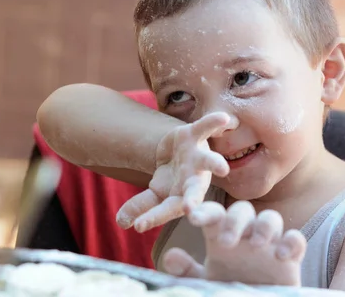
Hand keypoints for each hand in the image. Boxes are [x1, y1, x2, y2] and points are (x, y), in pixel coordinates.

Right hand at [116, 112, 230, 232]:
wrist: (177, 156)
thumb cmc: (170, 181)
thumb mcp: (155, 193)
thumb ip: (140, 206)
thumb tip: (120, 223)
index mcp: (181, 197)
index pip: (166, 210)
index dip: (153, 217)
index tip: (140, 226)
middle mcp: (193, 180)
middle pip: (194, 191)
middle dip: (192, 199)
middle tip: (188, 209)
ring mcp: (197, 159)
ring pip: (207, 162)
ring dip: (214, 164)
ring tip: (223, 168)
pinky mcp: (194, 137)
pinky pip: (205, 128)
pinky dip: (214, 122)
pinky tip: (224, 118)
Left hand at [162, 201, 306, 285]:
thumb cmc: (227, 290)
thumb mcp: (205, 283)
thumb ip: (187, 272)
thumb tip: (170, 256)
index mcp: (222, 236)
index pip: (214, 214)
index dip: (204, 212)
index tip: (193, 218)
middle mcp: (246, 235)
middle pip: (243, 210)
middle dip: (235, 220)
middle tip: (226, 242)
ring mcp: (269, 244)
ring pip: (271, 218)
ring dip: (265, 226)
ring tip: (257, 244)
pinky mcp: (291, 257)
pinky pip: (296, 239)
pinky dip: (292, 242)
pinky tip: (281, 255)